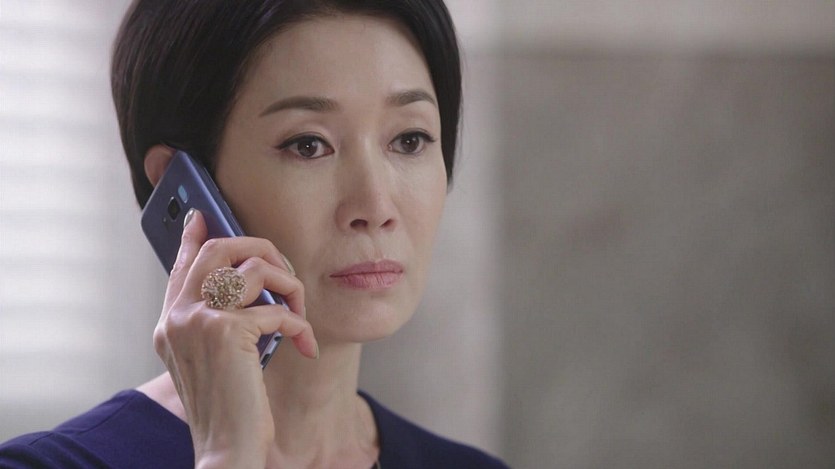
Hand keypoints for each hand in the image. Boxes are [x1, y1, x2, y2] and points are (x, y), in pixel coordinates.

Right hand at [152, 209, 317, 467]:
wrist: (227, 448)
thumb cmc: (229, 408)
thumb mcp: (215, 359)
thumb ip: (218, 319)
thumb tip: (239, 282)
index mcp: (170, 324)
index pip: (182, 265)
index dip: (194, 237)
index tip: (202, 216)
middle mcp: (177, 317)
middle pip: (219, 249)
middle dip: (260, 248)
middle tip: (283, 269)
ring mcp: (197, 321)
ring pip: (254, 268)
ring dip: (289, 285)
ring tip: (299, 312)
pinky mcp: (225, 331)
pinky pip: (278, 309)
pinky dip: (300, 325)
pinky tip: (305, 345)